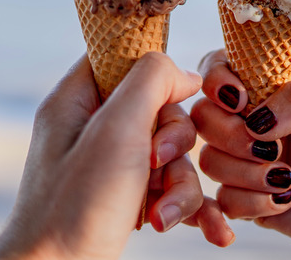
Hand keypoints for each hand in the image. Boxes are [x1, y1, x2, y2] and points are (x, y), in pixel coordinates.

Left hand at [0, 53, 233, 259]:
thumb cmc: (75, 207)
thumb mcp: (115, 129)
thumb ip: (151, 82)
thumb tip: (184, 72)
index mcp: (78, 101)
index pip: (123, 59)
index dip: (156, 73)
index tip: (171, 100)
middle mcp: (94, 130)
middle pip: (162, 111)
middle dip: (174, 145)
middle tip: (156, 164)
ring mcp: (113, 168)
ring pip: (174, 157)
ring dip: (182, 187)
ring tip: (163, 217)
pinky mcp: (129, 202)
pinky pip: (174, 191)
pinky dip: (191, 209)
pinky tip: (215, 232)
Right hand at [192, 50, 290, 258]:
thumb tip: (257, 120)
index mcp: (268, 88)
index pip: (218, 68)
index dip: (217, 81)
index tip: (241, 100)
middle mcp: (250, 121)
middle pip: (203, 117)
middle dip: (232, 135)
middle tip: (271, 149)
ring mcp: (245, 160)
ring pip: (210, 160)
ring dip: (247, 172)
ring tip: (288, 177)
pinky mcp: (245, 199)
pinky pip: (224, 200)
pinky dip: (253, 202)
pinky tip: (287, 200)